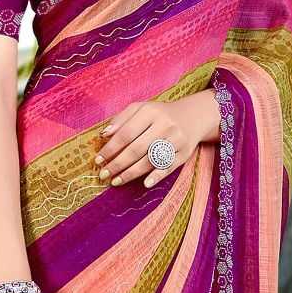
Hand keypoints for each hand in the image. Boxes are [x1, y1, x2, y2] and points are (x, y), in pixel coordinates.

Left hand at [93, 95, 217, 188]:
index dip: (110, 148)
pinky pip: (168, 167)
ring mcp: (176, 140)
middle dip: (117, 164)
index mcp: (150, 112)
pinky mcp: (184, 153)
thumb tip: (103, 135)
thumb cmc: (159, 114)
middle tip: (104, 175)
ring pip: (150, 160)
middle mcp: (165, 125)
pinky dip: (156, 176)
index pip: (126, 133)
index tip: (98, 160)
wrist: (193, 116)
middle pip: (136, 149)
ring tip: (116, 181)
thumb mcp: (141, 109)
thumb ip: (121, 119)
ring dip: (131, 173)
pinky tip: (145, 184)